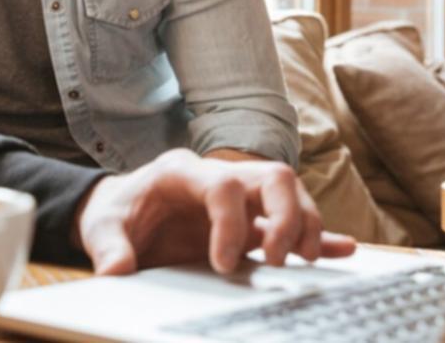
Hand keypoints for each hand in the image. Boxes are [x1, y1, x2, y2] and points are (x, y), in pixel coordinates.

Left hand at [74, 149, 357, 275]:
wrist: (123, 212)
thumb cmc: (116, 213)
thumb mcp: (101, 226)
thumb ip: (108, 246)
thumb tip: (115, 271)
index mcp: (184, 172)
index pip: (224, 184)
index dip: (231, 223)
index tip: (222, 264)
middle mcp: (220, 177)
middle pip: (272, 177)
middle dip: (285, 215)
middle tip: (276, 260)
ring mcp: (241, 199)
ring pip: (290, 195)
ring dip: (304, 226)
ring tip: (303, 263)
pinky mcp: (251, 223)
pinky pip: (293, 222)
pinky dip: (319, 237)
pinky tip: (343, 250)